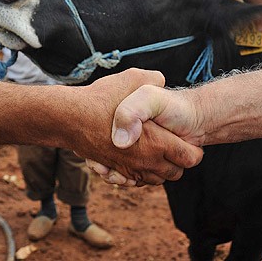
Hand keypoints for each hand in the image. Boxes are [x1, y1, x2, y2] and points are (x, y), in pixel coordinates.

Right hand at [72, 69, 203, 185]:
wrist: (68, 118)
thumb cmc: (101, 100)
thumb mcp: (133, 80)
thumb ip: (155, 80)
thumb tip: (162, 81)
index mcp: (157, 142)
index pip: (190, 158)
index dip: (193, 149)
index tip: (187, 138)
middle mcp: (145, 162)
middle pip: (174, 173)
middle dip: (178, 162)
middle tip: (174, 145)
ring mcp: (128, 170)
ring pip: (154, 179)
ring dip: (158, 169)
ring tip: (156, 151)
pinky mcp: (113, 171)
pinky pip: (133, 181)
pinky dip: (138, 174)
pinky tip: (136, 159)